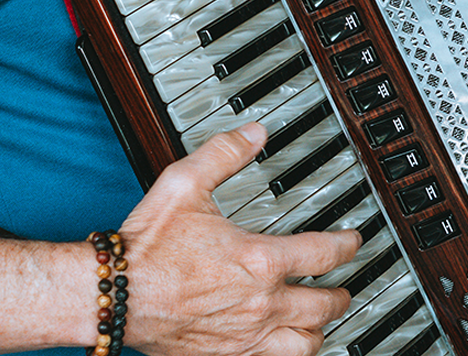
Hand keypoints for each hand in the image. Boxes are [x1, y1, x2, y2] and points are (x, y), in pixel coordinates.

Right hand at [120, 124, 360, 355]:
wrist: (113, 295)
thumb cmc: (148, 246)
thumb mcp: (186, 182)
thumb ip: (225, 153)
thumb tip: (256, 133)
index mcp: (259, 261)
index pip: (322, 254)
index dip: (347, 245)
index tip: (353, 241)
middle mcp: (259, 305)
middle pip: (322, 306)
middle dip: (339, 295)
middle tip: (342, 287)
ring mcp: (242, 339)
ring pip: (303, 346)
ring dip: (317, 332)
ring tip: (320, 322)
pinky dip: (284, 355)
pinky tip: (281, 347)